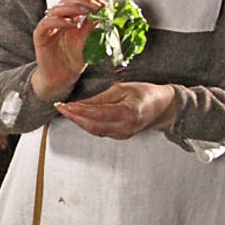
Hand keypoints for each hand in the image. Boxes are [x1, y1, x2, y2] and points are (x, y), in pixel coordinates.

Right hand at [30, 0, 102, 100]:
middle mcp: (58, 19)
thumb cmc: (74, 60)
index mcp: (70, 18)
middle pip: (67, 1)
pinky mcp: (40, 35)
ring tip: (86, 12)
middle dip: (82, 1)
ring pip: (56, 9)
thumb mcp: (87, 41)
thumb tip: (103, 13)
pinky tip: (71, 24)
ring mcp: (48, 26)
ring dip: (73, 8)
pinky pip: (46, 23)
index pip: (78, 2)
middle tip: (95, 6)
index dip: (90, 1)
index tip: (104, 5)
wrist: (62, 78)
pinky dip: (59, 20)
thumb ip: (92, 27)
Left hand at [54, 82, 176, 139]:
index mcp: (127, 112)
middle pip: (92, 127)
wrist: (163, 107)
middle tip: (60, 108)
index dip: (79, 110)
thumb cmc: (146, 93)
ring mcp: (123, 134)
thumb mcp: (123, 88)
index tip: (65, 104)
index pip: (97, 114)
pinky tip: (79, 116)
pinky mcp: (120, 136)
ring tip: (65, 110)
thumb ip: (101, 98)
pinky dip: (87, 124)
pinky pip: (100, 131)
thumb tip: (80, 103)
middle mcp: (125, 127)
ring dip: (78, 121)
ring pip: (94, 131)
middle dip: (73, 118)